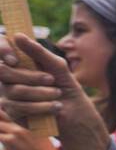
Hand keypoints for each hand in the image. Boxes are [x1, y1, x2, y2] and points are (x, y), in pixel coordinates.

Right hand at [0, 33, 109, 149]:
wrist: (74, 114)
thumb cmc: (65, 85)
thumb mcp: (57, 66)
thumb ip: (39, 52)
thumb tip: (17, 35)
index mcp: (16, 62)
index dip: (1, 50)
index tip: (15, 59)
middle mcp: (6, 77)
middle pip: (3, 71)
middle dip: (31, 75)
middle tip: (52, 79)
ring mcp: (6, 94)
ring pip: (14, 90)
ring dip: (41, 92)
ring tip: (58, 94)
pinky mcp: (12, 112)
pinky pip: (19, 107)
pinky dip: (41, 106)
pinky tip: (55, 107)